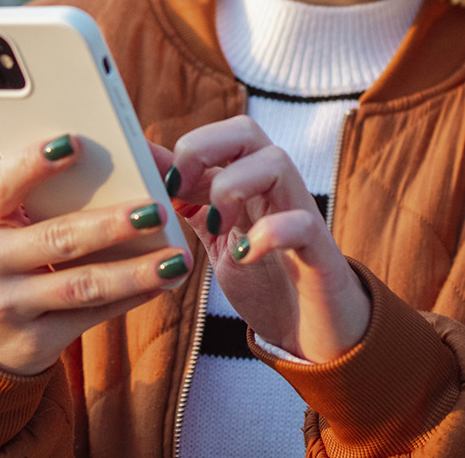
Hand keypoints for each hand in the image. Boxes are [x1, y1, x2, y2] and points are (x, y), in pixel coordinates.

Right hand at [0, 134, 190, 375]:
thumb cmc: (3, 255)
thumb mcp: (2, 222)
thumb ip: (43, 193)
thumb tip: (125, 161)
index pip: (2, 183)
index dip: (35, 163)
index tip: (74, 141)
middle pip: (57, 238)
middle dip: (111, 225)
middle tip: (156, 210)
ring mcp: (5, 306)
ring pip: (81, 285)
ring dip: (134, 271)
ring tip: (176, 258)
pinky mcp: (32, 342)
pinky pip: (90, 316)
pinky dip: (131, 297)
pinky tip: (163, 281)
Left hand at [165, 115, 371, 361]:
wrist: (314, 333)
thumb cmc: (266, 280)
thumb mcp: (217, 236)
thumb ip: (189, 200)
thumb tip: (144, 163)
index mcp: (249, 183)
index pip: (219, 134)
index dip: (182, 149)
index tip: (159, 187)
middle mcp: (276, 189)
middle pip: (246, 130)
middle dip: (203, 148)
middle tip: (179, 190)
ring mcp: (300, 215)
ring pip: (276, 162)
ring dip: (232, 187)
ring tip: (215, 227)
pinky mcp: (319, 252)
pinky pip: (303, 223)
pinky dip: (270, 233)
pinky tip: (246, 254)